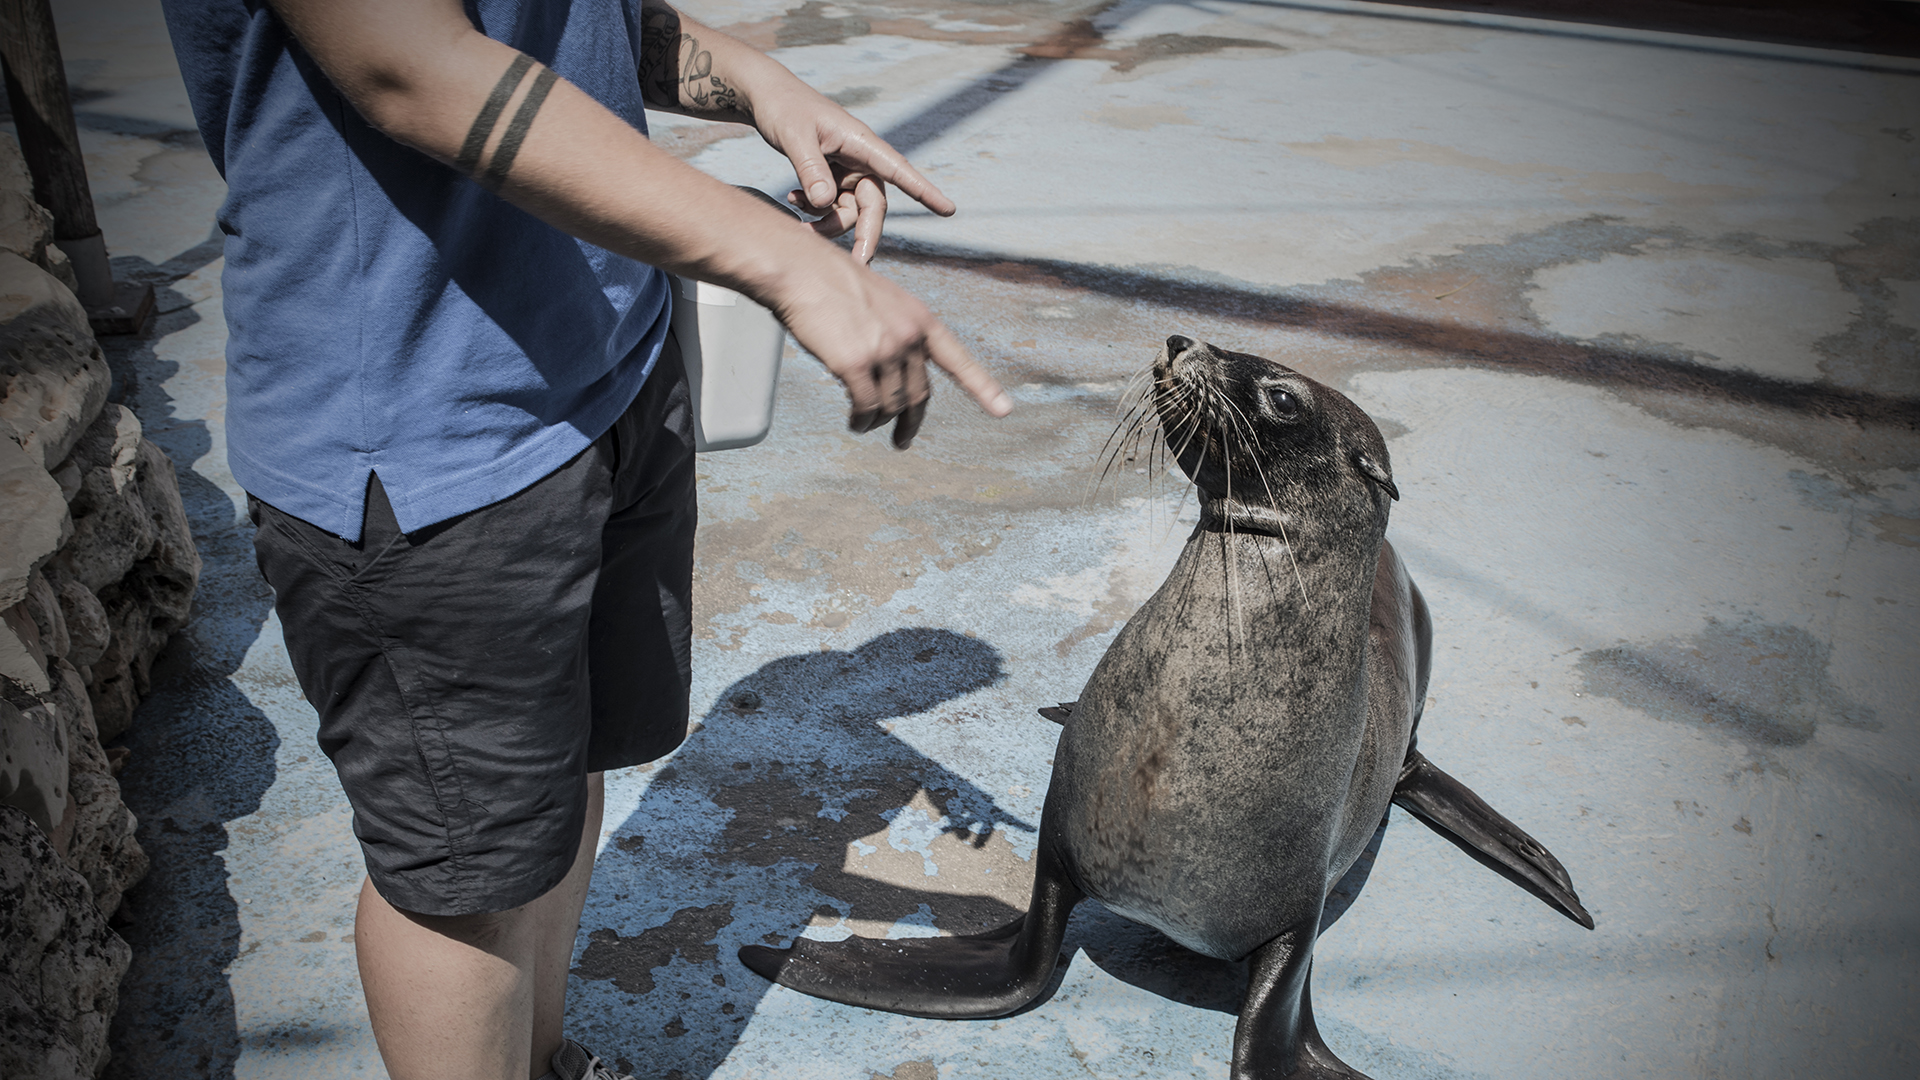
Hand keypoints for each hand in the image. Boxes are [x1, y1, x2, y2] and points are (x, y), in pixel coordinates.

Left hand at [751, 90, 954, 263]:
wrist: (767, 97)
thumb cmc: (784, 108)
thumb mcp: (794, 136)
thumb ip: (810, 169)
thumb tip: (827, 203)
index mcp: (861, 143)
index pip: (899, 170)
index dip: (924, 191)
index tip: (948, 209)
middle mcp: (860, 160)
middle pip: (873, 206)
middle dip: (862, 234)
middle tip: (855, 264)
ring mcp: (846, 172)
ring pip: (850, 213)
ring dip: (827, 222)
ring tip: (793, 207)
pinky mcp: (832, 179)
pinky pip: (832, 208)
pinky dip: (814, 211)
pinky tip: (792, 200)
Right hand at [769, 251, 1010, 447]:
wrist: (801, 269)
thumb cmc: (832, 283)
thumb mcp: (880, 302)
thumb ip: (895, 335)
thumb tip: (893, 378)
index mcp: (920, 319)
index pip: (957, 361)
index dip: (982, 388)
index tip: (1005, 410)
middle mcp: (909, 336)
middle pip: (918, 394)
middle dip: (911, 423)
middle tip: (903, 442)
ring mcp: (885, 350)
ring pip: (890, 405)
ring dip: (877, 422)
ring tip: (863, 426)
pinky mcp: (855, 364)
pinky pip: (866, 406)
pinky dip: (861, 420)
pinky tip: (855, 423)